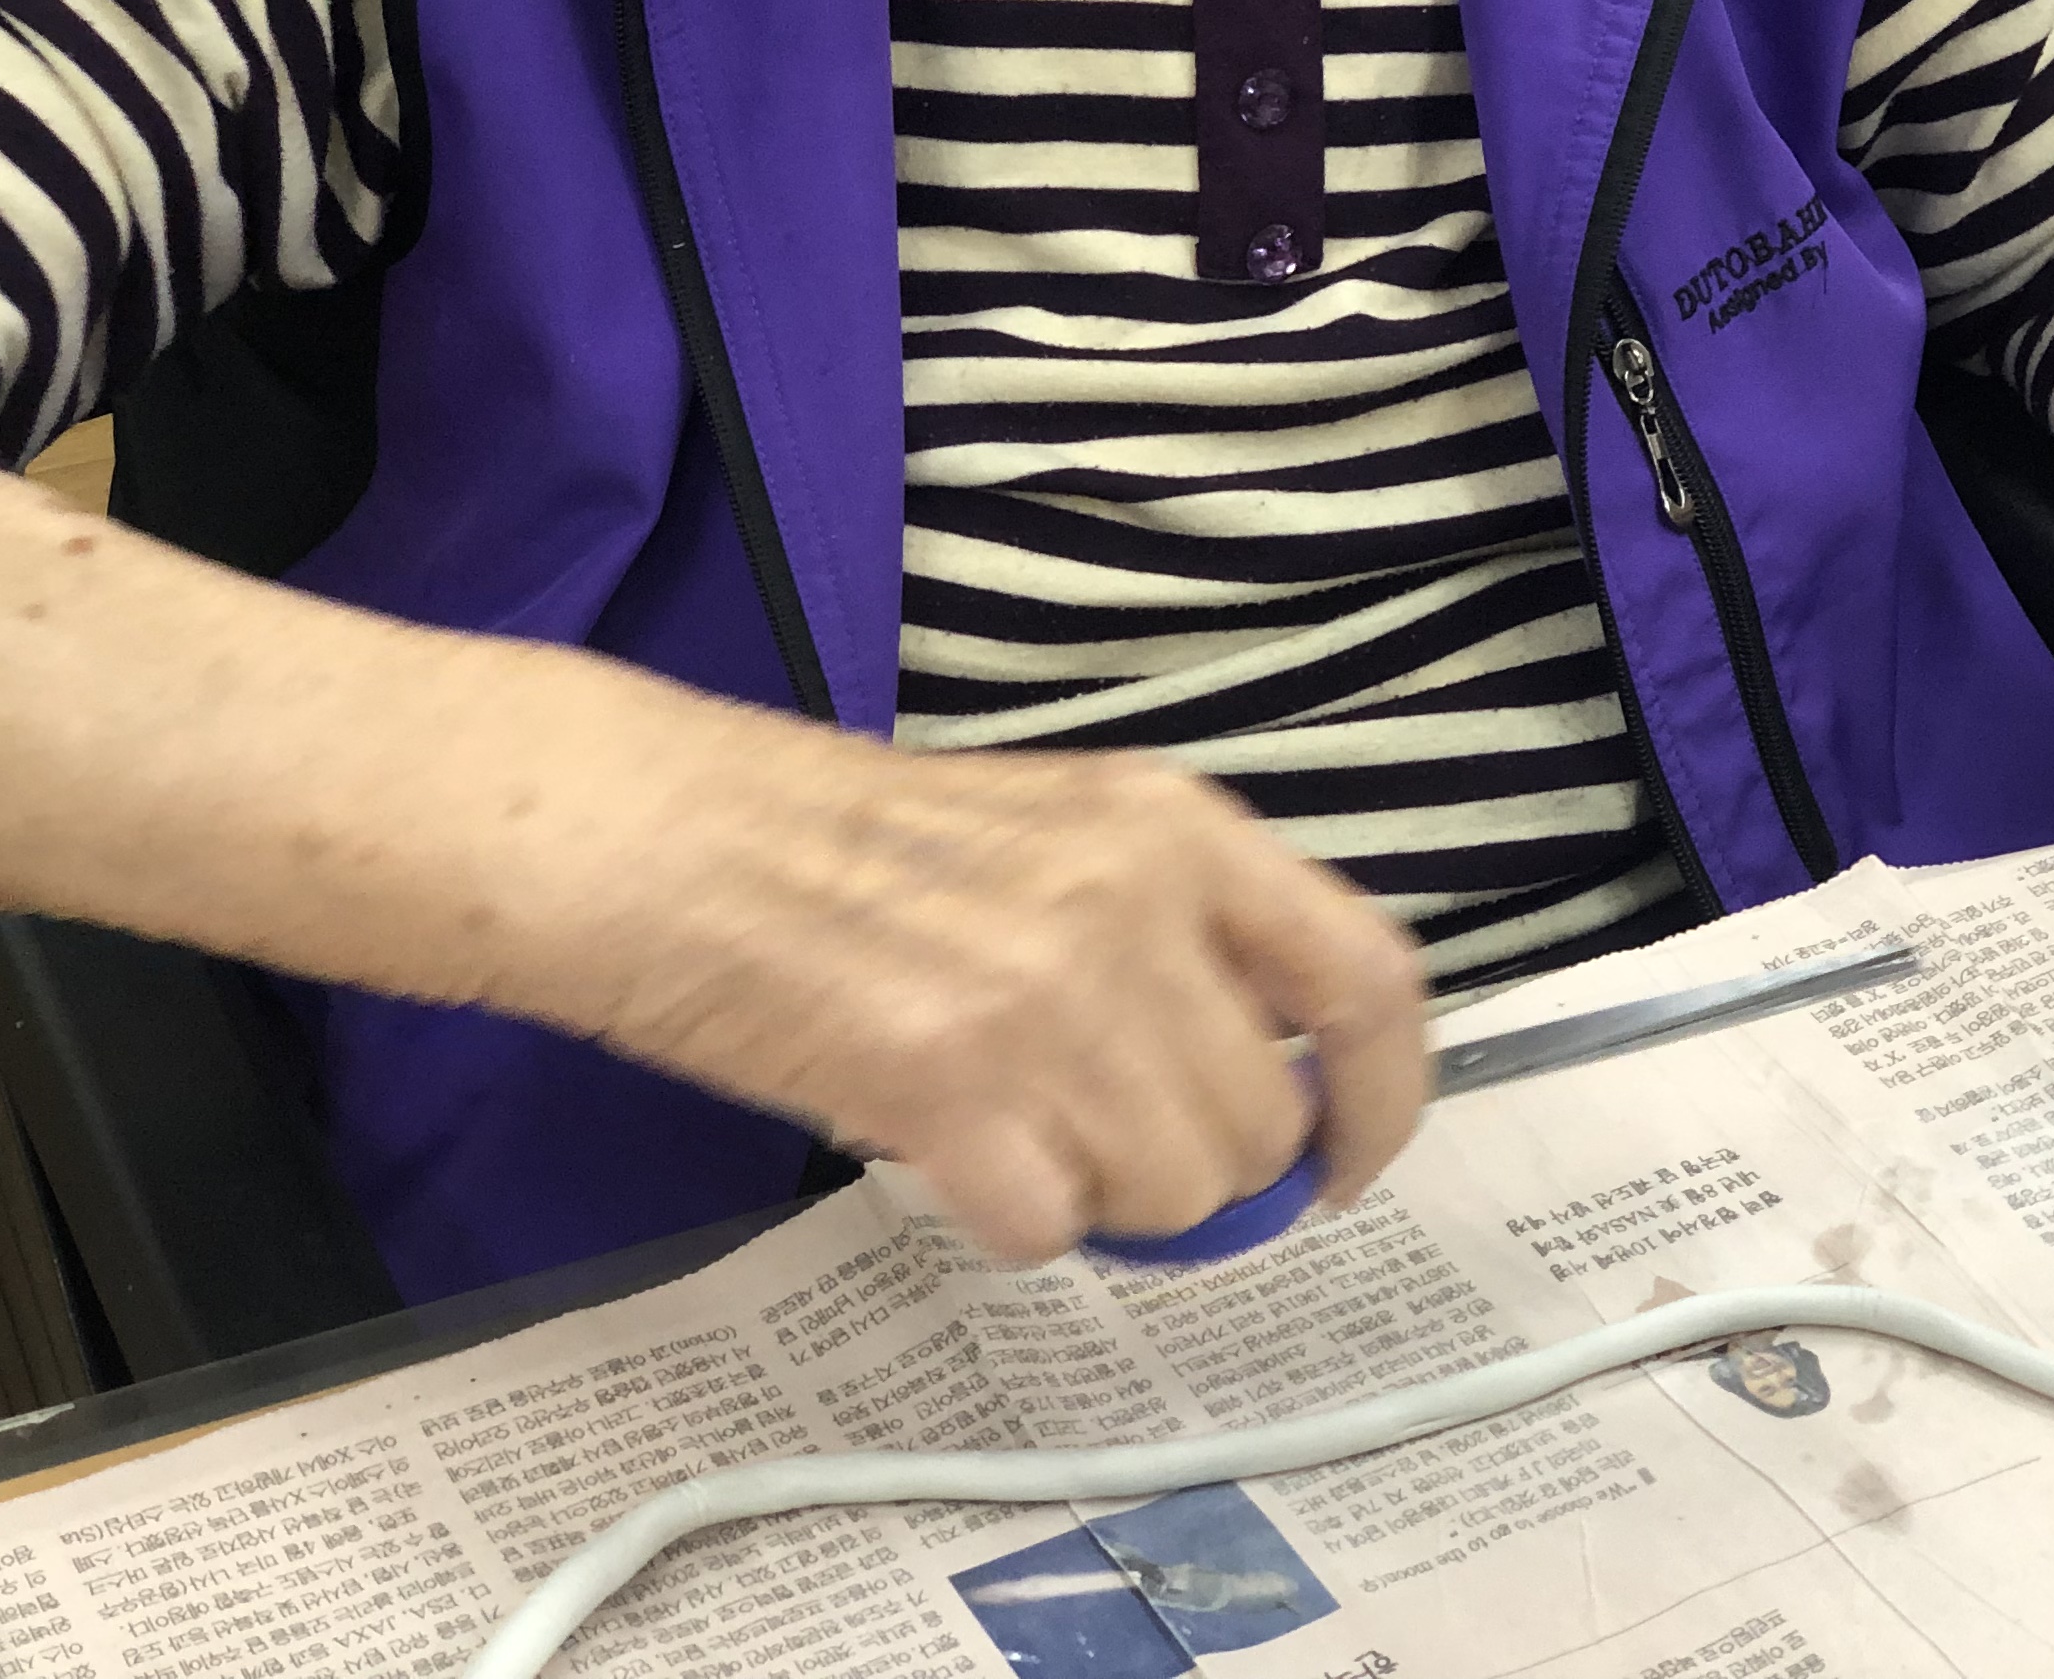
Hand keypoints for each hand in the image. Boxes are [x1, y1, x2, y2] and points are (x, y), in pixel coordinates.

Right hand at [598, 733, 1430, 1265]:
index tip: (1344, 1163)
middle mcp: (1135, 902)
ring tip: (1010, 1129)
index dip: (1386, 1098)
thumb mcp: (1062, 831)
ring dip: (1102, 1199)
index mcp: (1179, 826)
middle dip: (1196, 1171)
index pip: (1367, 978)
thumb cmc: (848, 842)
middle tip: (1097, 1143)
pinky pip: (1050, 1226)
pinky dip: (1008, 1219)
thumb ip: (1177, 930)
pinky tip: (948, 1151)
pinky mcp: (952, 1082)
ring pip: (1172, 1192)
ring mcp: (1049, 993)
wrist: (667, 836)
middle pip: (1260, 1124)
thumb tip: (1264, 1085)